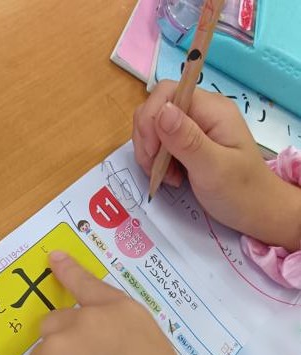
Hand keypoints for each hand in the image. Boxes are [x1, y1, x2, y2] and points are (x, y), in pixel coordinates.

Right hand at [133, 81, 300, 250]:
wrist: (258, 211)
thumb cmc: (240, 192)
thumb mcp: (213, 169)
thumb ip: (187, 140)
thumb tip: (161, 111)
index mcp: (212, 109)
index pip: (167, 93)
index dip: (152, 119)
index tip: (154, 153)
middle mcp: (202, 111)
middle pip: (156, 109)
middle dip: (148, 140)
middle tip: (157, 170)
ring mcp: (196, 127)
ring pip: (154, 127)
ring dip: (151, 153)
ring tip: (168, 177)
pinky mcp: (190, 143)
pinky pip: (161, 142)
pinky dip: (158, 161)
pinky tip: (172, 177)